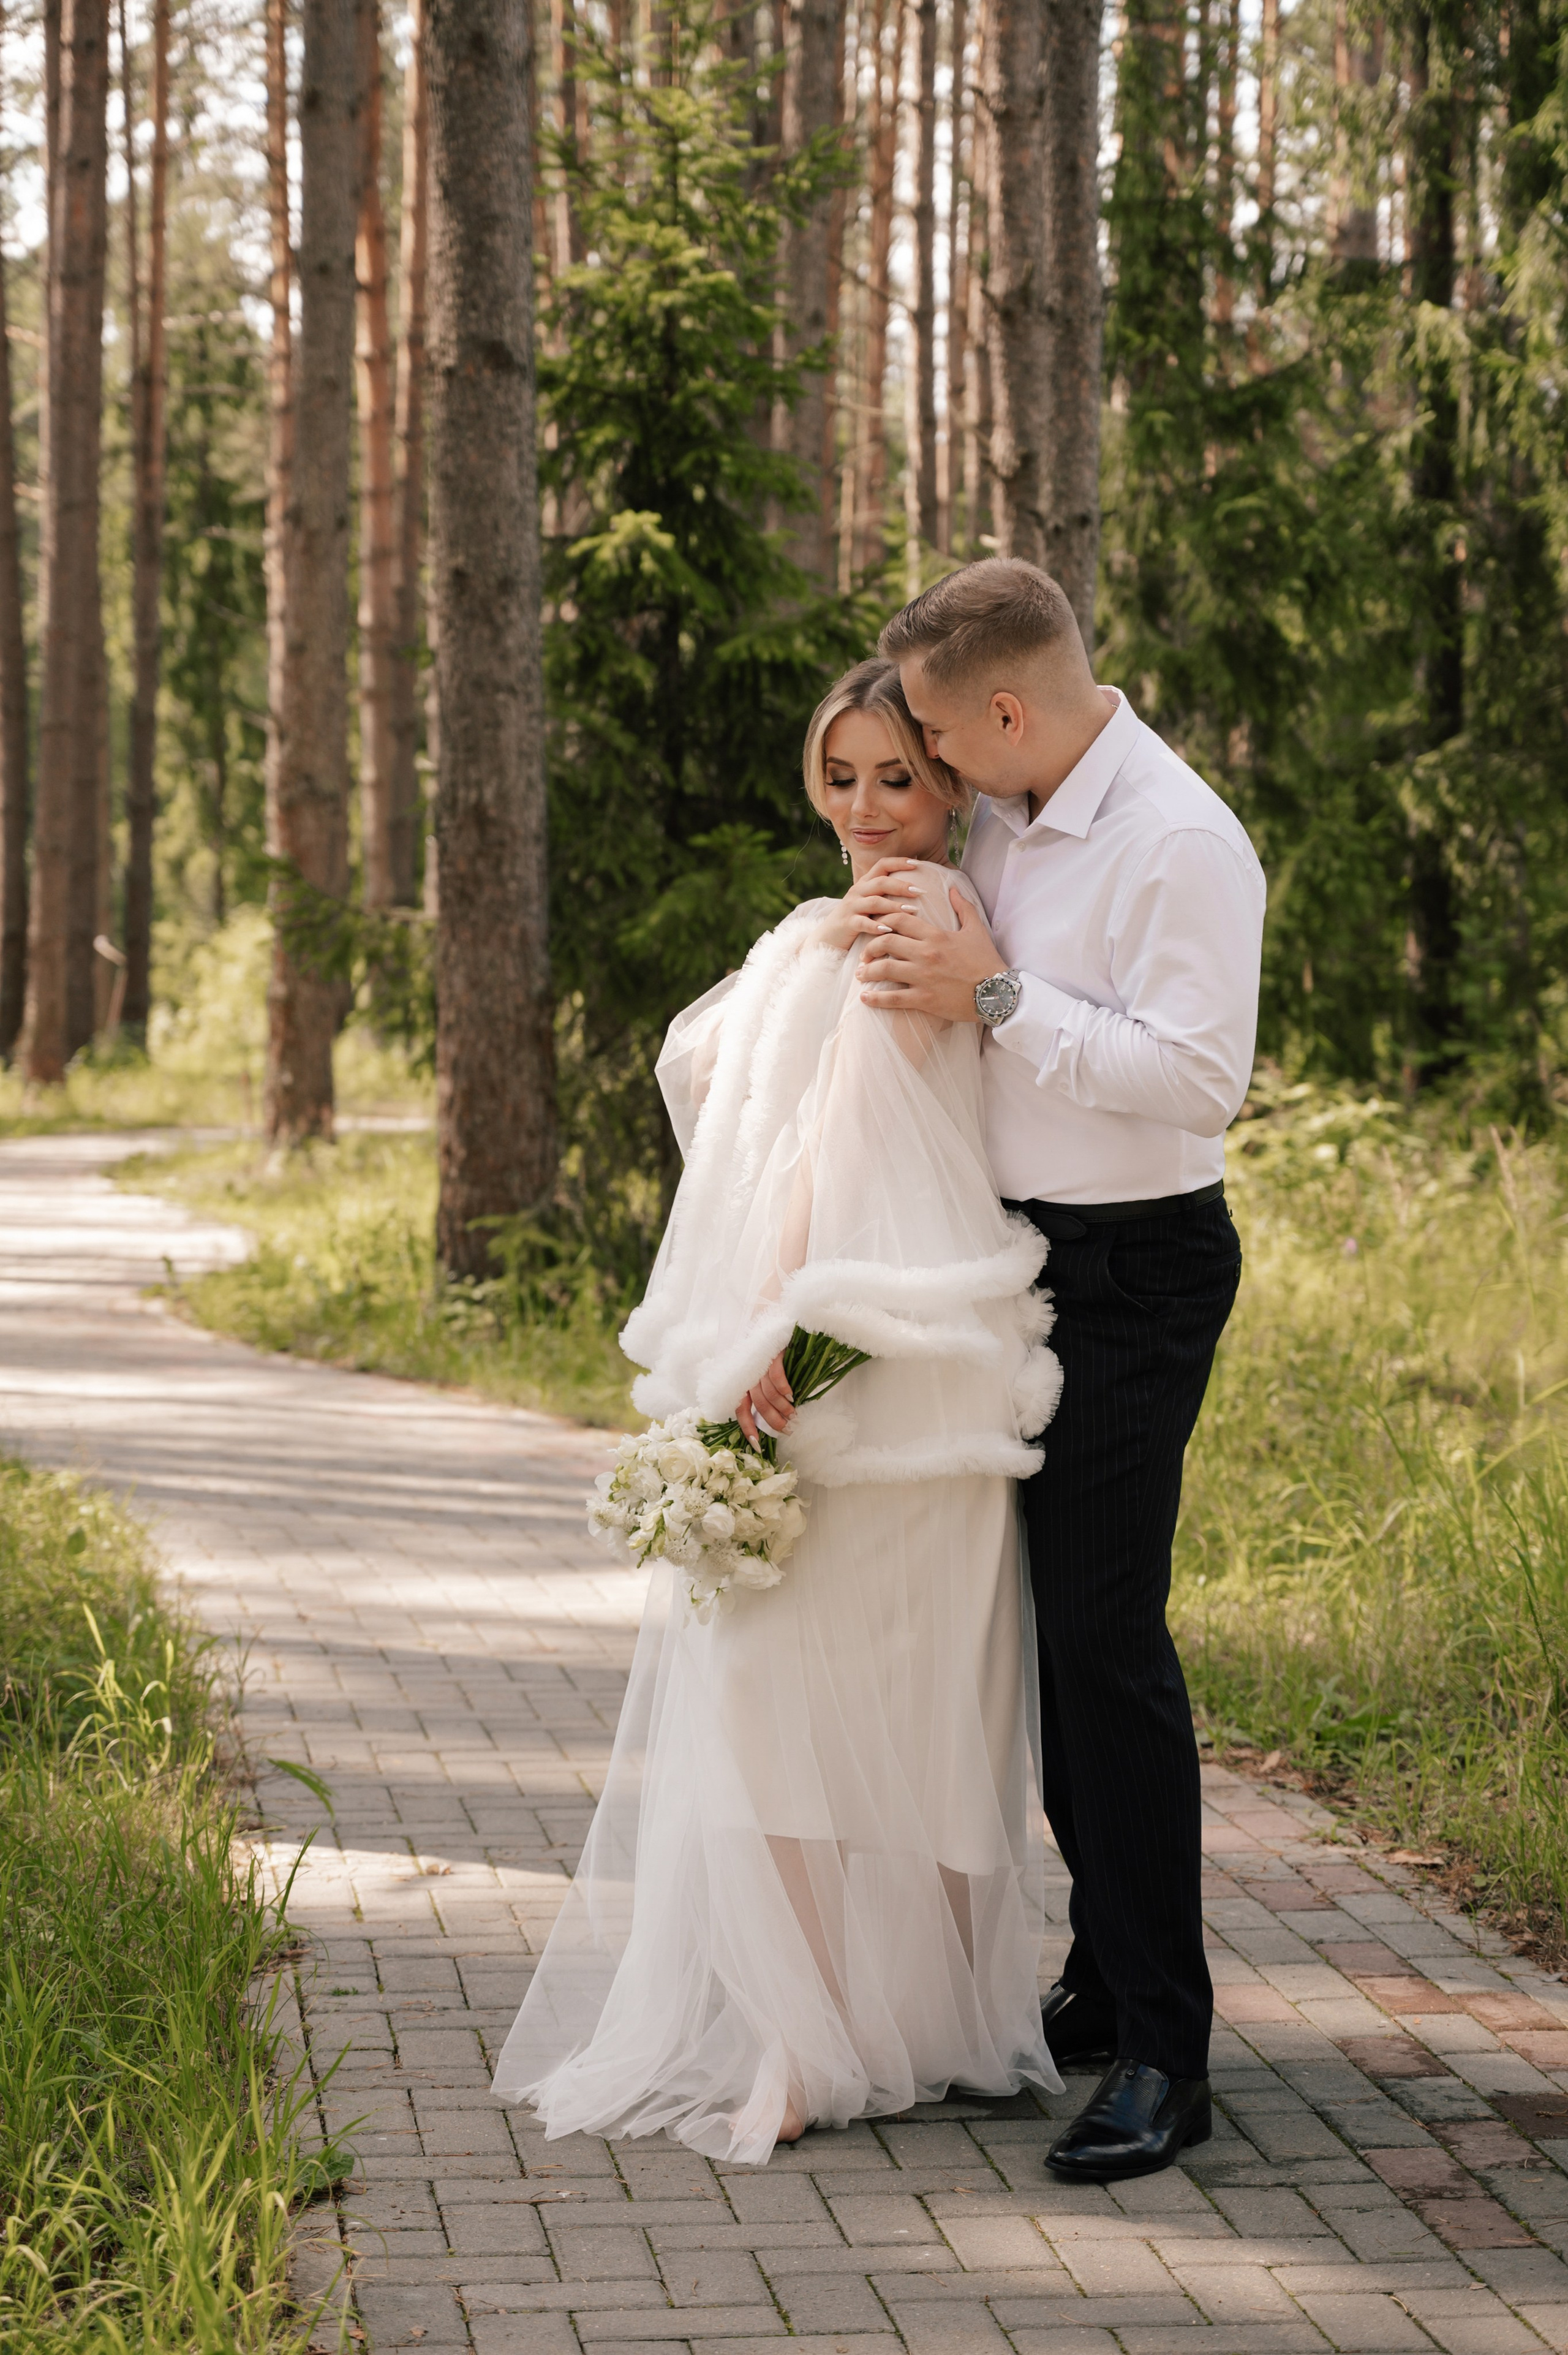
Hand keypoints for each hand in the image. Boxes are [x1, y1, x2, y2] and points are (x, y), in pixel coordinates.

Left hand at [736, 1351, 792, 1445]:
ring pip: (767, 1394)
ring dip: (781, 1408)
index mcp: (742, 1378)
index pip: (739, 1408)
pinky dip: (783, 1389)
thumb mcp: (762, 1366)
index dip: (747, 1427)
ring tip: (793, 1414)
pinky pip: (775, 1376)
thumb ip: (763, 1386)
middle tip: (786, 1429)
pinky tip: (791, 1396)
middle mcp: (746, 1372)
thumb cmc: (769, 1342)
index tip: (756, 1443)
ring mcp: (757, 1362)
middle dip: (772, 1422)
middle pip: (757, 1405)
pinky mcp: (770, 1352)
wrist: (772, 1312)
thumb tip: (775, 1411)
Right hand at [809, 858, 930, 954]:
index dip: (899, 862)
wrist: (829, 937)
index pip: (882, 864)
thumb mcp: (870, 903)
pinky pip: (862, 923)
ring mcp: (852, 907)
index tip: (918, 864)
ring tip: (912, 910)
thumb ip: (886, 894)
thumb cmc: (857, 920)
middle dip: (902, 885)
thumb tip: (915, 888)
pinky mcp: (847, 923)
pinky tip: (889, 931)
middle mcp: (858, 891)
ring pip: (874, 902)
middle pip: (881, 882)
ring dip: (894, 906)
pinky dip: (876, 927)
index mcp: (865, 883)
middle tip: (920, 891)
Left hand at [859, 887, 1003, 1023]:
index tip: (875, 927)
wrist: (997, 993)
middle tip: (863, 954)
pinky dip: (875, 998)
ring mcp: (923, 977)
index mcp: (936, 935)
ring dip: (867, 971)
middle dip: (869, 947)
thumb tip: (953, 888)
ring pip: (885, 969)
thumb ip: (963, 907)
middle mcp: (926, 954)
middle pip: (886, 941)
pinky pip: (893, 998)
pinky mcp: (924, 999)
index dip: (882, 920)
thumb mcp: (977, 930)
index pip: (899, 920)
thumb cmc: (987, 961)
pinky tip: (865, 998)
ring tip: (861, 974)